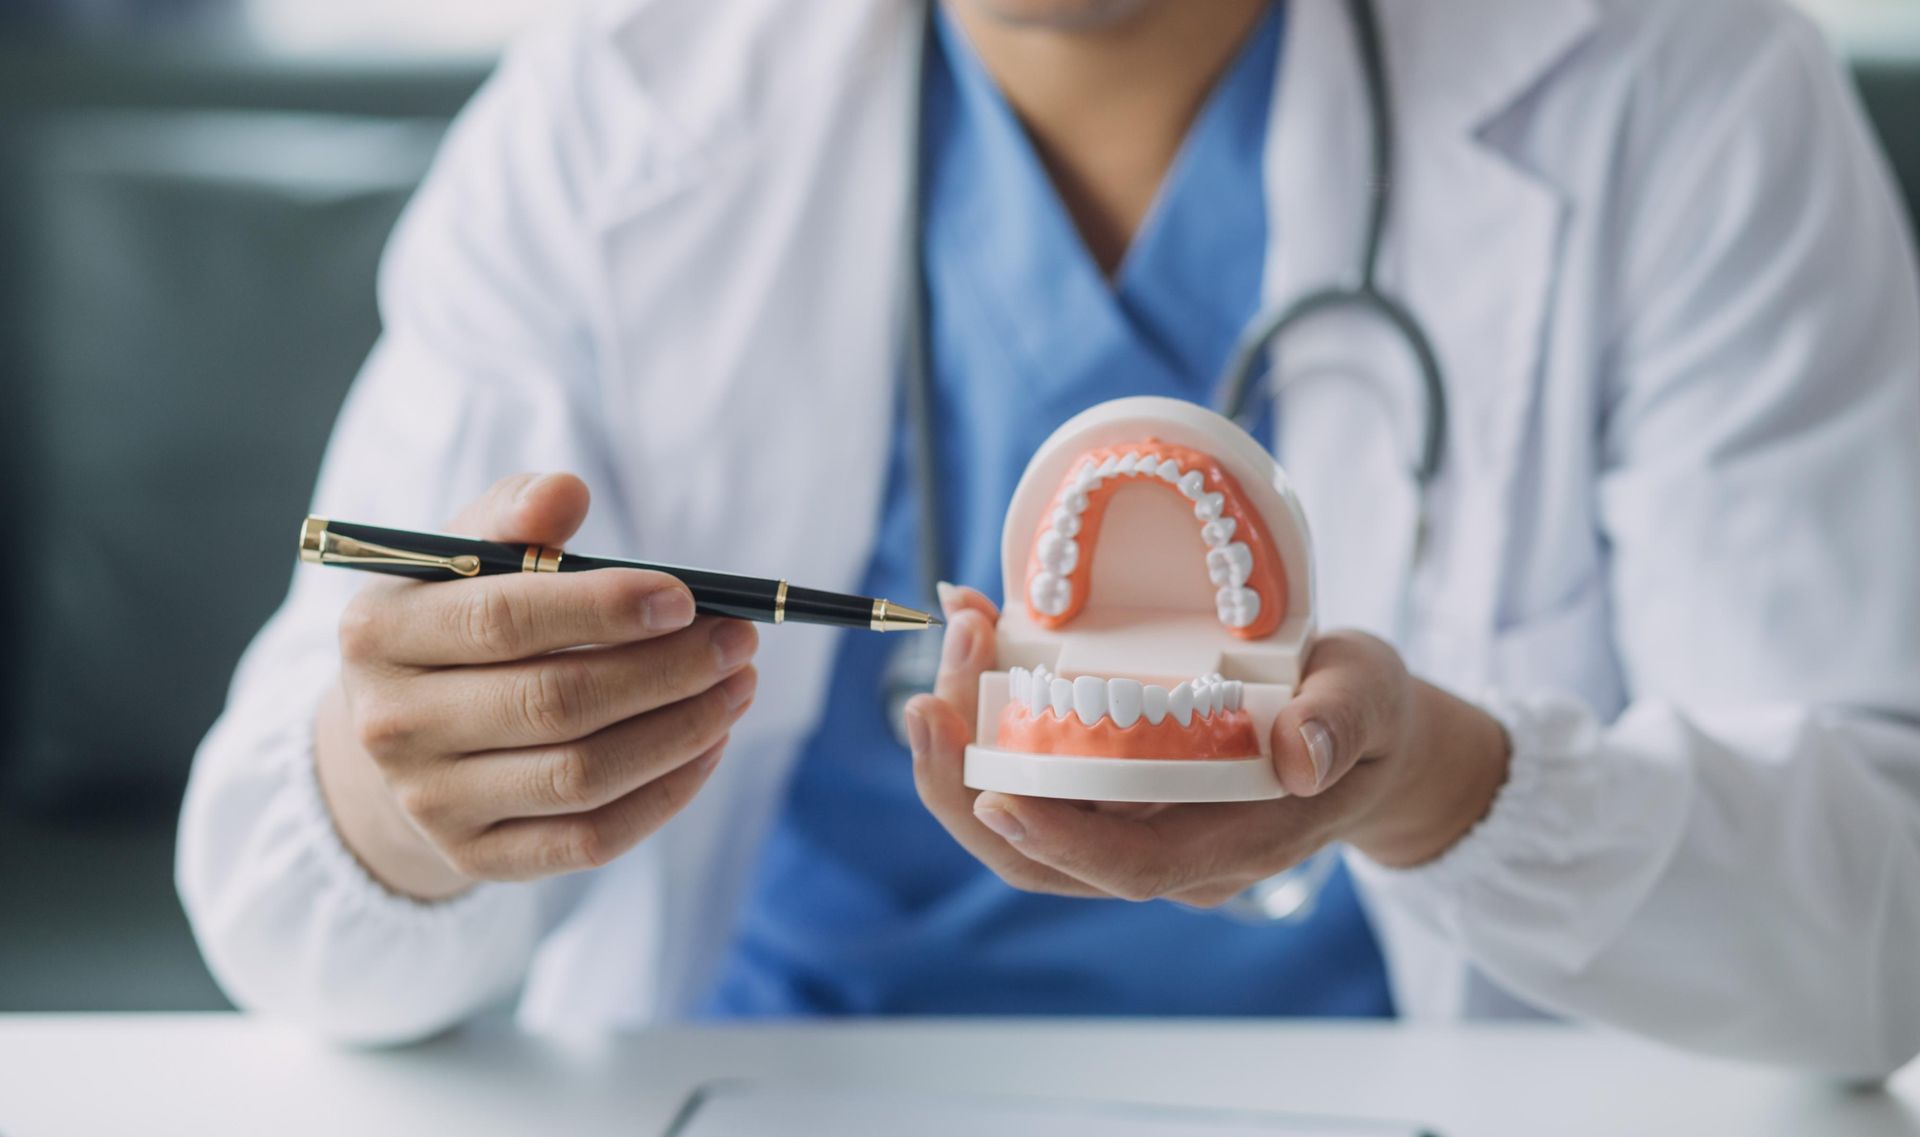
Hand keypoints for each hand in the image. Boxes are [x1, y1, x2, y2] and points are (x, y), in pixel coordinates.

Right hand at [313, 473, 758, 900]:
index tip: (685, 599)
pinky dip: (665, 795)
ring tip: (738, 687)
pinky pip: (590, 839)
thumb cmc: (456, 618)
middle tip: (737, 642)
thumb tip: (566, 492)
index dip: (603, 608)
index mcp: (380, 632)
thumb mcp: (464, 554)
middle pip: (553, 704)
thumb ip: (515, 516)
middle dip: (666, 671)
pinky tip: (710, 747)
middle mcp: (392, 725)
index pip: (504, 620)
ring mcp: (431, 803)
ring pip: (581, 776)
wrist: (398, 730)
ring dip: (680, 731)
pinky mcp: (476, 857)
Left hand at [904, 587, 1509, 906]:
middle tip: (925, 704)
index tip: (992, 789)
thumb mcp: (1369, 697)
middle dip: (967, 791)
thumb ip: (1341, 721)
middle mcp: (1173, 851)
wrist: (1366, 738)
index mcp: (1236, 840)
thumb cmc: (1363, 713)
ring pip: (1024, 828)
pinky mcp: (1113, 797)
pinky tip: (973, 650)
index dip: (1056, 838)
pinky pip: (1034, 782)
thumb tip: (1300, 754)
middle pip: (1046, 859)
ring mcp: (1137, 829)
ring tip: (934, 670)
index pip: (1130, 866)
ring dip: (963, 760)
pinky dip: (990, 728)